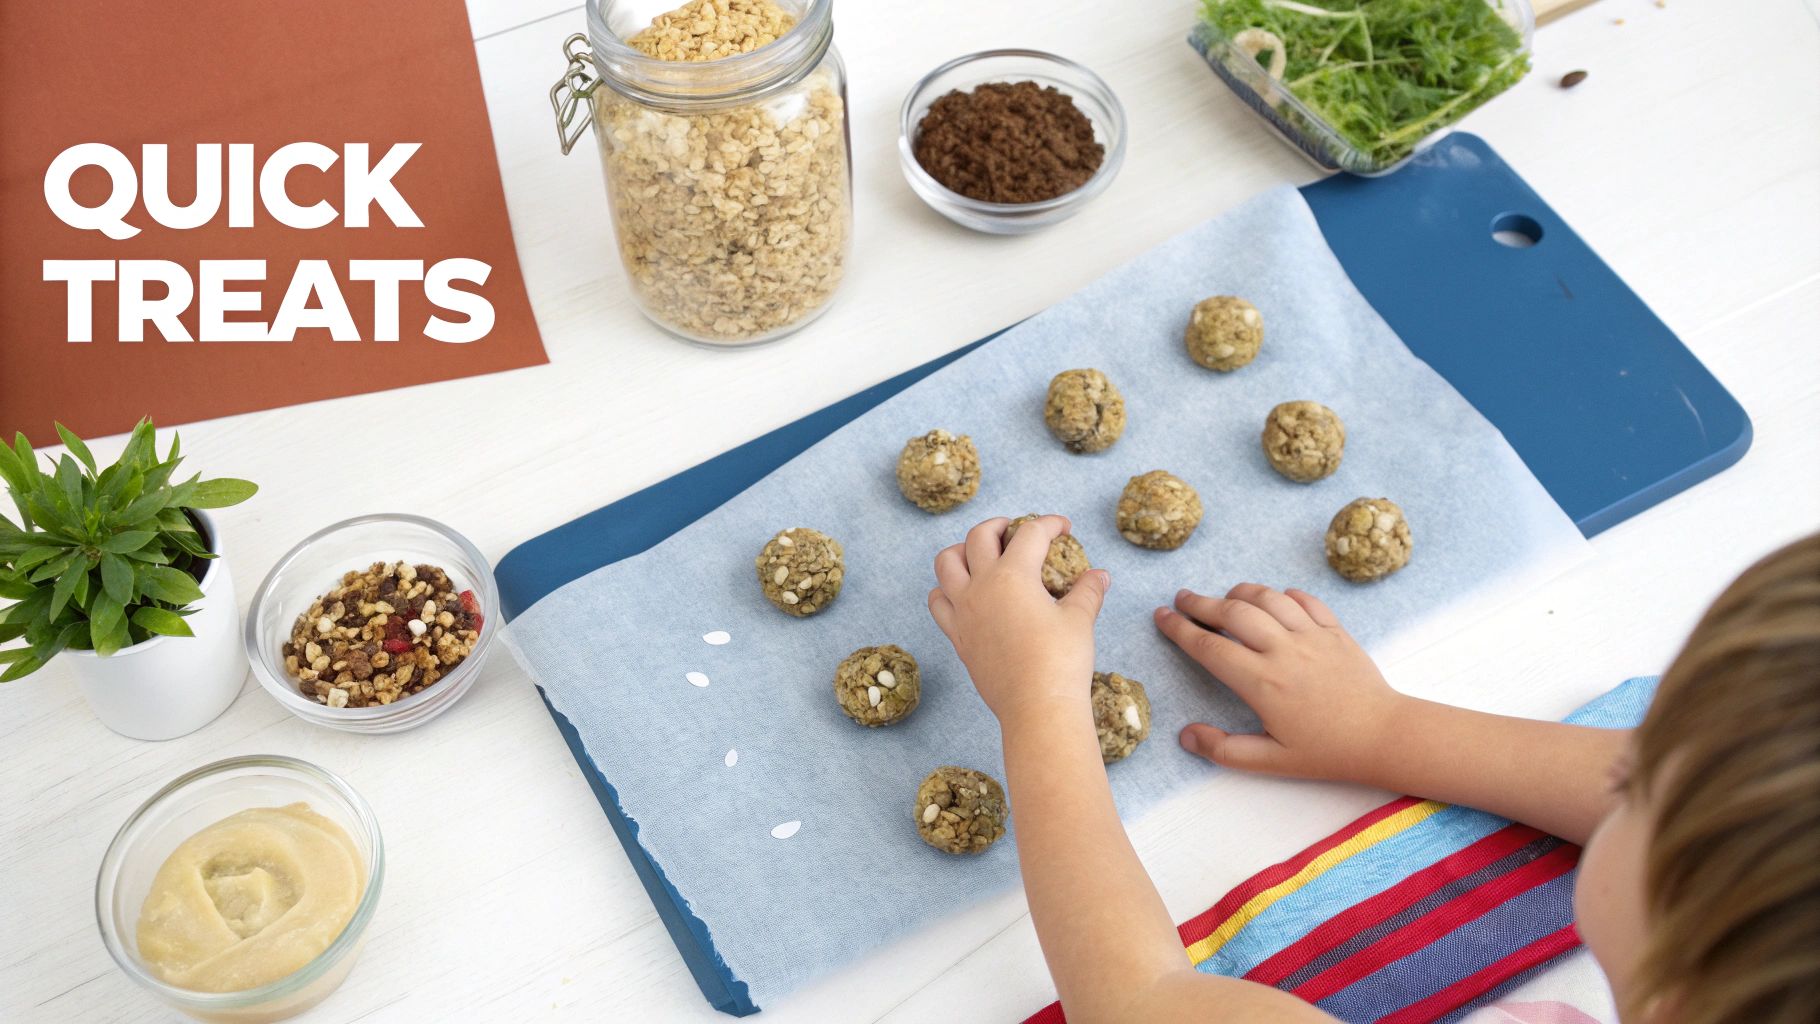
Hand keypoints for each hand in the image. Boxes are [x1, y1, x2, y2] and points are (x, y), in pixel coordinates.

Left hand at [928, 515, 1110, 726]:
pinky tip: (962, 592)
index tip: (1063, 527)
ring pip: (946, 563)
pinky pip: (938, 603)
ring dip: (961, 550)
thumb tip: (1100, 575)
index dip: (1049, 524)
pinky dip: (945, 589)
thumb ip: (1088, 591)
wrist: (1037, 708)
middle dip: (1000, 525)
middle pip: (979, 536)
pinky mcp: (957, 636)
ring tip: (978, 554)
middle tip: (1016, 530)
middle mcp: (981, 586)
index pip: (1030, 534)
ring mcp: (963, 611)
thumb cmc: (1061, 662)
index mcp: (1013, 575)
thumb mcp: (1080, 620)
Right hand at [1154, 584, 1407, 784]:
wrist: (1385, 736)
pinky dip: (1284, 594)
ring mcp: (1312, 636)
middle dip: (1201, 603)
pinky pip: (1305, 600)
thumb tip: (1185, 735)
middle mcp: (1284, 650)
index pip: (1210, 647)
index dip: (1180, 629)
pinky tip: (1274, 600)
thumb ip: (1225, 749)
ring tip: (1224, 597)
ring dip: (1240, 593)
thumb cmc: (1328, 752)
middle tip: (1182, 598)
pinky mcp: (1336, 631)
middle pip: (1233, 613)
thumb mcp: (1272, 762)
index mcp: (1263, 682)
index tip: (1162, 617)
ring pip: (1268, 598)